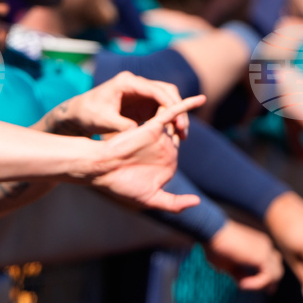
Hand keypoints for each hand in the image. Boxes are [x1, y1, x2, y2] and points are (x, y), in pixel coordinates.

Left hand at [41, 71, 202, 137]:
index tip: (177, 119)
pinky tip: (173, 136)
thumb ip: (120, 125)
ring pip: (168, 100)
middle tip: (183, 130)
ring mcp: (141, 93)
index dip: (169, 103)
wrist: (79, 114)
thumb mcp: (102, 120)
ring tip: (181, 136)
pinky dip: (169, 121)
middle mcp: (137, 84)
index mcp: (126, 82)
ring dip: (176, 116)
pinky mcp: (143, 104)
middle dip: (178, 109)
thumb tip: (138, 132)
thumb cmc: (87, 114)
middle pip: (167, 91)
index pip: (155, 89)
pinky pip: (162, 109)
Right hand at [89, 97, 205, 212]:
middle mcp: (162, 148)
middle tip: (169, 137)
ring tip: (186, 121)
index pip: (178, 155)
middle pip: (179, 137)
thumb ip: (174, 203)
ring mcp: (159, 136)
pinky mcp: (153, 126)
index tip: (175, 160)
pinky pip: (173, 114)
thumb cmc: (121, 185)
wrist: (101, 170)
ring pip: (178, 125)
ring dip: (185, 123)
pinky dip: (187, 105)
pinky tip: (201, 99)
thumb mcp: (151, 199)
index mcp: (163, 164)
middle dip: (183, 134)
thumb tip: (197, 202)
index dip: (178, 155)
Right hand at [205, 220, 284, 291]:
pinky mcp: (262, 256)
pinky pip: (268, 277)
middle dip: (273, 281)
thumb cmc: (215, 245)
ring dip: (262, 284)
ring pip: (275, 274)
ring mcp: (265, 250)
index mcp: (258, 244)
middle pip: (277, 268)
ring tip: (243, 285)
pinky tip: (242, 284)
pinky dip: (256, 284)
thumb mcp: (228, 264)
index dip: (269, 276)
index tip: (265, 288)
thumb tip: (243, 283)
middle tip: (268, 292)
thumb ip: (239, 273)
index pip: (272, 262)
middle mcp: (265, 245)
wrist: (211, 231)